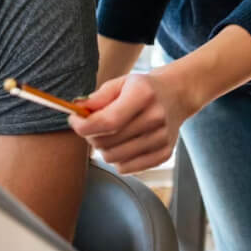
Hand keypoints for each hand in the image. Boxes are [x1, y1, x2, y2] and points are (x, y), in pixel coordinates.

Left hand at [70, 71, 190, 172]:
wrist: (177, 94)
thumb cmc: (143, 88)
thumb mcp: (122, 83)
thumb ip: (98, 97)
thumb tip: (77, 110)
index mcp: (143, 95)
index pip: (107, 121)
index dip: (84, 126)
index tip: (74, 120)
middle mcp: (155, 117)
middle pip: (107, 142)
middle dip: (91, 135)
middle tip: (92, 124)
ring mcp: (162, 138)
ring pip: (113, 158)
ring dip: (103, 148)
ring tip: (108, 134)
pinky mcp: (164, 154)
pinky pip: (126, 167)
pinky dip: (117, 158)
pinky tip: (122, 143)